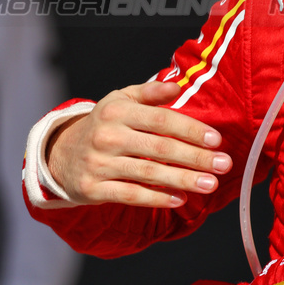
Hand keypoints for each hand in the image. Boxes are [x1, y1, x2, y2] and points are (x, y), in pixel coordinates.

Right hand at [45, 81, 229, 207]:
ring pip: (148, 173)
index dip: (191, 130)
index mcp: (117, 111)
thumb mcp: (121, 100)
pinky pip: (130, 195)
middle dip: (196, 158)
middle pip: (160, 148)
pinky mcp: (92, 188)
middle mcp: (107, 136)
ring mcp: (98, 163)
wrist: (59, 154)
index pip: (161, 119)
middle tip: (224, 165)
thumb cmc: (103, 125)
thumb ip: (150, 93)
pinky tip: (179, 199)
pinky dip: (157, 199)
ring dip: (183, 180)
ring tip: (210, 184)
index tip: (216, 140)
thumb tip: (176, 85)